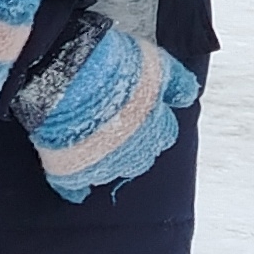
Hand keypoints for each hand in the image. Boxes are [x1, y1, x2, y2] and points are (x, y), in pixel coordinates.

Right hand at [9, 11, 200, 202]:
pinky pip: (75, 185)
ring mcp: (101, 162)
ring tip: (95, 143)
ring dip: (106, 159)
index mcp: (154, 127)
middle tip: (119, 125)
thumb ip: (176, 83)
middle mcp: (132, 151)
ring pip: (110, 170)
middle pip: (140, 156)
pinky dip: (76, 187)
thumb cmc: (108, 63)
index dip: (155, 120)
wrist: (66, 71)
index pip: (164, 133)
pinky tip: (76, 190)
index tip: (144, 111)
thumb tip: (187, 97)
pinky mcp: (70, 167)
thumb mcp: (155, 64)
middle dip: (134, 144)